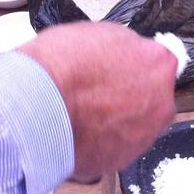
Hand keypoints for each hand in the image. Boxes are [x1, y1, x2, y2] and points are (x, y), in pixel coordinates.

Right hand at [19, 22, 176, 179]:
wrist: (32, 108)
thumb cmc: (60, 67)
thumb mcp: (103, 33)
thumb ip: (129, 47)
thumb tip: (131, 52)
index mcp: (160, 65)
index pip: (160, 63)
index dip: (139, 65)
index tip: (124, 70)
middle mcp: (161, 103)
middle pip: (153, 97)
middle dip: (133, 96)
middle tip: (102, 93)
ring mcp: (144, 135)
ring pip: (137, 125)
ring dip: (119, 121)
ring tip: (86, 114)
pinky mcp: (122, 160)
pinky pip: (116, 148)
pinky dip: (103, 142)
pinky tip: (81, 132)